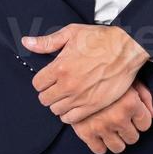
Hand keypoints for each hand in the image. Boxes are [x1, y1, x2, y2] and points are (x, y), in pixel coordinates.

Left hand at [23, 23, 150, 123]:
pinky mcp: (93, 106)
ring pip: (56, 111)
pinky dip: (70, 114)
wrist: (126, 48)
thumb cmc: (99, 39)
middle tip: (58, 86)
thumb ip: (47, 42)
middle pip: (45, 99)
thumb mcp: (71, 33)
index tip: (50, 77)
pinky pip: (71, 119)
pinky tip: (75, 104)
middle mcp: (68, 85)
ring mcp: (80, 98)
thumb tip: (26, 42)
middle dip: (49, 92)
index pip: (37, 84)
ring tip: (68, 95)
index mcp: (60, 67)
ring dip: (59, 103)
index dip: (42, 80)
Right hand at [71, 78, 152, 153]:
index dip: (140, 118)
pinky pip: (99, 150)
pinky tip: (99, 131)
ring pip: (118, 147)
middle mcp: (117, 118)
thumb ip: (145, 96)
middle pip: (133, 138)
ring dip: (116, 138)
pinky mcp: (85, 132)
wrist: (77, 73)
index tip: (133, 111)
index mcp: (130, 103)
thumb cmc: (108, 74)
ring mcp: (101, 127)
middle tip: (121, 117)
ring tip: (111, 125)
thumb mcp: (130, 78)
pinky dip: (100, 143)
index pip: (145, 124)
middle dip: (129, 129)